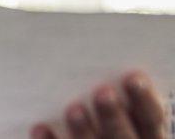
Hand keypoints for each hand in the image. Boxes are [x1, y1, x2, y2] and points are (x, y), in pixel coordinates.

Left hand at [30, 70, 169, 137]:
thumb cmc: (103, 112)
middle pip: (123, 136)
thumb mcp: (123, 108)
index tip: (132, 77)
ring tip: (73, 109)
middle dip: (113, 115)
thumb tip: (96, 59)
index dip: (144, 100)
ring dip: (83, 130)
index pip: (150, 119)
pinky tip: (40, 127)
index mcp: (144, 133)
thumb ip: (117, 93)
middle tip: (102, 92)